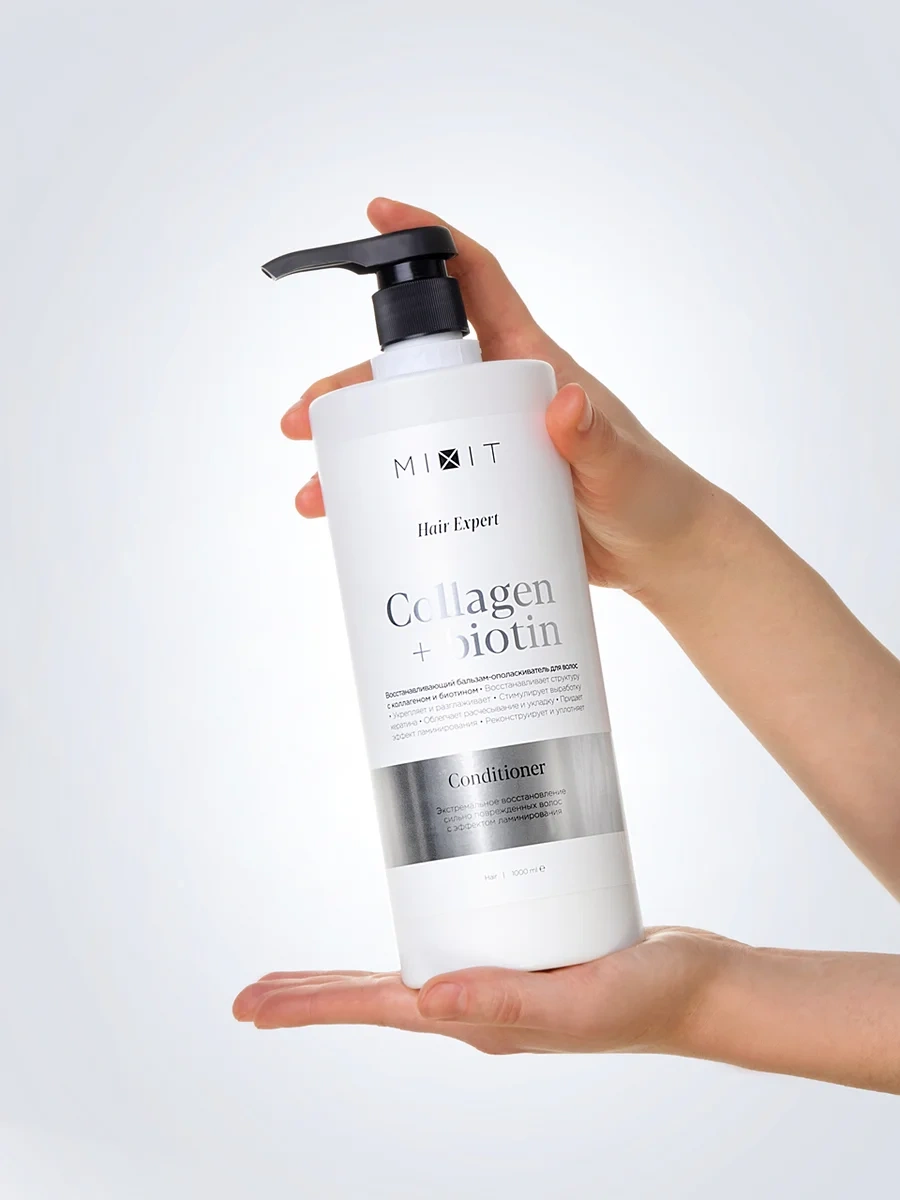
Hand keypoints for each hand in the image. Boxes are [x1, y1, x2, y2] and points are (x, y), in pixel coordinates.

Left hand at [233, 928, 732, 1054]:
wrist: (701, 989)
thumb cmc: (648, 998)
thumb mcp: (578, 998)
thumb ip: (506, 1000)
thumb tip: (424, 1001)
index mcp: (479, 1019)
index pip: (377, 1009)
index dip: (312, 1005)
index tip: (254, 1007)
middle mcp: (479, 1005)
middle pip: (377, 998)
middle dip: (312, 997)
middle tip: (252, 997)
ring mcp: (499, 981)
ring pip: (407, 976)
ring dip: (351, 977)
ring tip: (307, 978)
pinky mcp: (523, 954)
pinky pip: (452, 947)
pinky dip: (413, 941)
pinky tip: (410, 930)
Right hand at [281, 197, 726, 598]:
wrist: (663, 557)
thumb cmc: (652, 498)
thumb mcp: (622, 469)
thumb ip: (594, 438)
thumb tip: (565, 400)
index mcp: (531, 363)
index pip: (477, 283)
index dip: (431, 241)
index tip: (380, 214)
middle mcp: (501, 393)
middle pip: (413, 370)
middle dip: (352, 386)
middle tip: (305, 419)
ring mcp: (489, 442)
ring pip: (407, 429)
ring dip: (355, 451)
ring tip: (317, 490)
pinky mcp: (486, 489)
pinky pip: (424, 478)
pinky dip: (385, 496)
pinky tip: (355, 521)